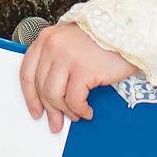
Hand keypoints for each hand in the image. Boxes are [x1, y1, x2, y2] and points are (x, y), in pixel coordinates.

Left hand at [19, 23, 138, 132]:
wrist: (129, 33)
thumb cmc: (104, 40)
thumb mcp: (71, 44)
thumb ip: (56, 61)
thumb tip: (48, 96)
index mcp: (46, 38)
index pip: (27, 72)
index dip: (30, 96)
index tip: (35, 110)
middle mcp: (53, 45)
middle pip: (41, 87)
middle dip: (50, 110)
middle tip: (56, 122)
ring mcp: (67, 57)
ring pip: (55, 96)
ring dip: (66, 111)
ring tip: (76, 115)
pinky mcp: (83, 69)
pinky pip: (75, 100)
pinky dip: (80, 110)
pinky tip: (87, 111)